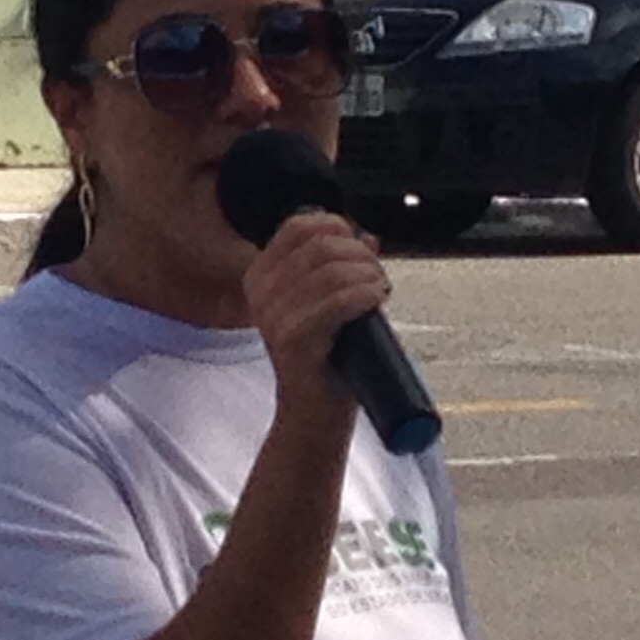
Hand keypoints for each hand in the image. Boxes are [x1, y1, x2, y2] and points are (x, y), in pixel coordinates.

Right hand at [242, 213, 388, 423]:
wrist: (315, 413)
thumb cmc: (325, 358)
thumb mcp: (327, 302)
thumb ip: (341, 268)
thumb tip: (368, 238)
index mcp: (260, 277)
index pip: (298, 226)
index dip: (337, 227)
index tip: (360, 248)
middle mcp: (260, 293)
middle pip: (319, 245)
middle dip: (360, 255)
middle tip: (377, 275)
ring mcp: (274, 316)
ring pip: (332, 271)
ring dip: (367, 275)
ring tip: (379, 290)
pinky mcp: (294, 338)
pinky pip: (337, 301)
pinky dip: (365, 294)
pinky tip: (377, 300)